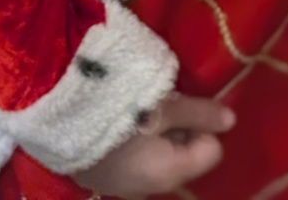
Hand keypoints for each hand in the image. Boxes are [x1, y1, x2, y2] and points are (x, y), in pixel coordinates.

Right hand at [74, 93, 233, 196]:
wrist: (56, 115)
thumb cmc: (119, 108)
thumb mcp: (163, 105)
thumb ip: (199, 114)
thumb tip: (231, 122)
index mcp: (169, 173)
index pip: (210, 150)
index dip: (205, 124)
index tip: (186, 101)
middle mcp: (150, 188)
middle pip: (183, 154)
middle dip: (180, 127)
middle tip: (162, 98)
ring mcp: (123, 185)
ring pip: (158, 154)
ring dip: (156, 130)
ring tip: (140, 103)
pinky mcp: (102, 174)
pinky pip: (134, 157)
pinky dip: (135, 138)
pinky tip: (121, 117)